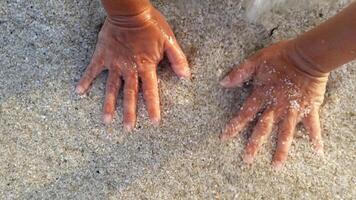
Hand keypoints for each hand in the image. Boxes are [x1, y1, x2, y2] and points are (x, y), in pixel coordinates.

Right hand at [76, 6, 189, 130]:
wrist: (129, 11)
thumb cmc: (151, 25)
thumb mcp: (169, 41)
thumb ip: (177, 60)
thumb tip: (186, 77)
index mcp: (146, 66)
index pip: (150, 91)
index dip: (152, 107)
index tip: (153, 122)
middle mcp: (129, 69)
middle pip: (129, 95)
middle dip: (129, 113)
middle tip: (127, 130)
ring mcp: (114, 63)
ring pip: (111, 88)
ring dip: (109, 105)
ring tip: (106, 121)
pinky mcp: (103, 56)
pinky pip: (92, 70)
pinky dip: (85, 80)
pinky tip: (78, 92)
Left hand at [220, 41, 327, 168]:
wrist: (307, 54)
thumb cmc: (281, 56)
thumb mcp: (256, 60)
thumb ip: (240, 73)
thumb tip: (223, 82)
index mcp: (262, 95)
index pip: (245, 114)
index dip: (234, 126)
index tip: (224, 138)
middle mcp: (276, 107)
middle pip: (263, 129)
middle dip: (254, 144)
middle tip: (247, 160)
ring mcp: (293, 110)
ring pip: (285, 133)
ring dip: (281, 150)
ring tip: (276, 166)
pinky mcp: (309, 109)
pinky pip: (313, 126)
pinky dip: (315, 138)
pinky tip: (317, 152)